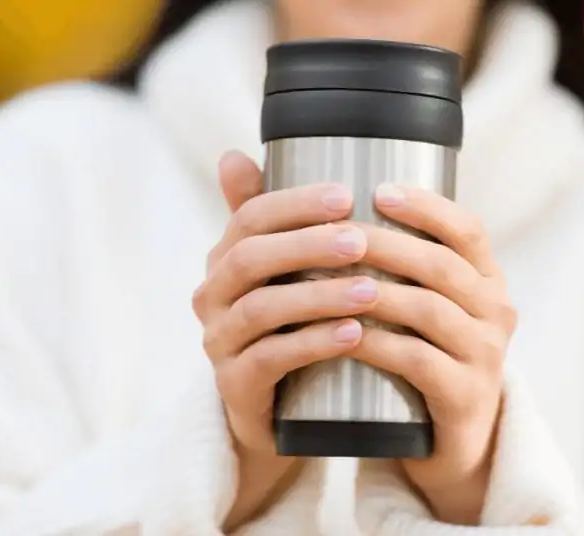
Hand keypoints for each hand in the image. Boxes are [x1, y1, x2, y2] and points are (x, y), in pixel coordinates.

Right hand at [192, 152, 376, 528]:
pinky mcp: (235, 387)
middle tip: (361, 239)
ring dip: (318, 295)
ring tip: (370, 288)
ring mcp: (220, 344)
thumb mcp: (285, 272)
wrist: (282, 415)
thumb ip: (272, 220)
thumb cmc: (292, 327)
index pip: (251, 218)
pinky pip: (269, 360)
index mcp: (226, 260)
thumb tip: (234, 153)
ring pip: (261, 310)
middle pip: (251, 259)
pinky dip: (313, 343)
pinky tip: (354, 334)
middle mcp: (213, 297)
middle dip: (307, 244)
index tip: (348, 195)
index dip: (295, 203)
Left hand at [348, 184, 516, 524]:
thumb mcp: (415, 305)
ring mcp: (485, 355)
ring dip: (374, 292)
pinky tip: (343, 334)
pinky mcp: (465, 396)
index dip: (426, 207)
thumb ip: (386, 259)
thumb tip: (305, 198)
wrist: (446, 444)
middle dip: (385, 244)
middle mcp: (496, 311)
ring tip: (326, 280)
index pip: (467, 229)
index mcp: (487, 279)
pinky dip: (378, 344)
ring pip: (428, 310)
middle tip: (333, 234)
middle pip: (441, 265)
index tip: (377, 191)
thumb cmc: (417, 357)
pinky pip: (418, 361)